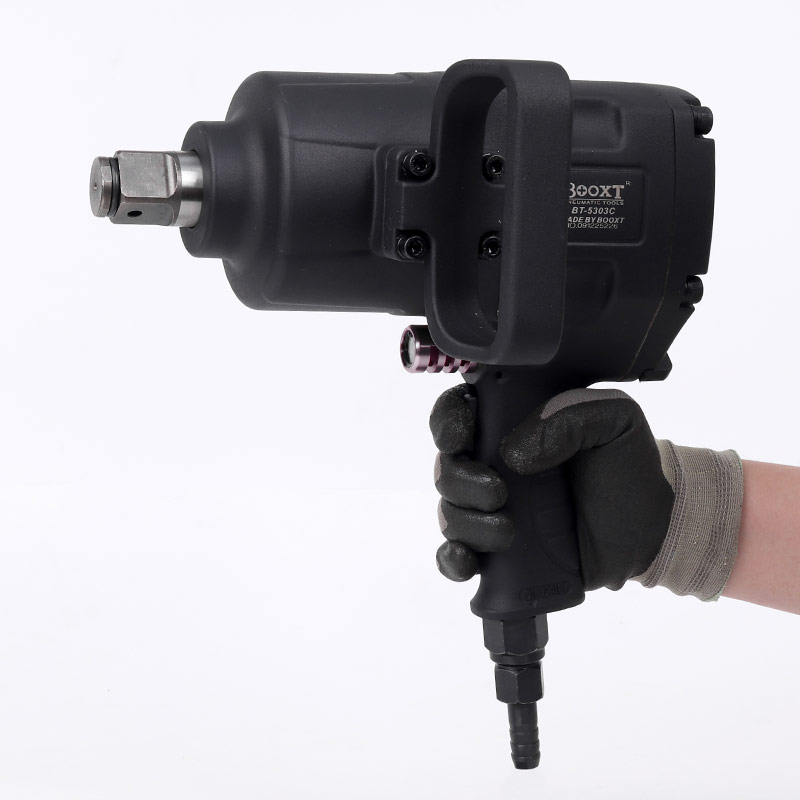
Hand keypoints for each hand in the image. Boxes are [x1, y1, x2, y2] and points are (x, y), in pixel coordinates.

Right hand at [429, 386, 674, 591]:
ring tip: (508, 532)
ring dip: (465, 523)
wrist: (652, 527)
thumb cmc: (626, 465)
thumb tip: (515, 454)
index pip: (458, 413)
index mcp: (509, 424)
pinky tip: (469, 561)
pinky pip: (455, 557)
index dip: (448, 422)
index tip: (460, 437)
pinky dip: (452, 560)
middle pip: (446, 467)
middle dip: (459, 480)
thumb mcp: (611, 418)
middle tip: (499, 492)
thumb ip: (567, 415)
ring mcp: (490, 511)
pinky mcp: (497, 553)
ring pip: (448, 512)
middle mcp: (491, 465)